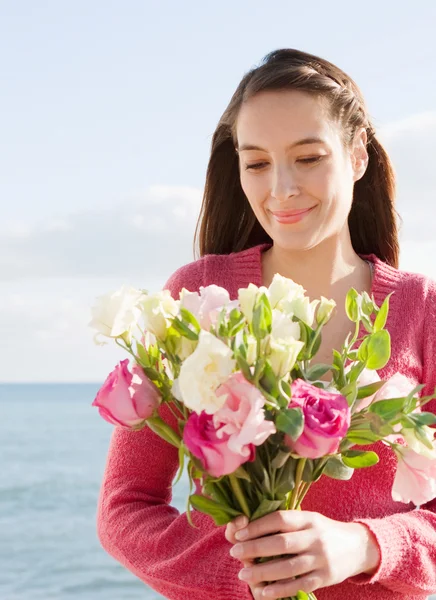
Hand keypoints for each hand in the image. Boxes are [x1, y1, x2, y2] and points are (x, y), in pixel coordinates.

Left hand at [225, 510, 380, 598]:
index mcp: (308, 519)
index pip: (279, 519)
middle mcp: (315, 537)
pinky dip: (280, 589)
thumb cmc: (323, 531)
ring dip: (263, 572)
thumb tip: (249, 525)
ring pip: (288, 567)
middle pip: (282, 543)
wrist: (358, 547)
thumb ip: (284, 523)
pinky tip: (263, 592)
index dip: (257, 526)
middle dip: (255, 548)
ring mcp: (321, 558)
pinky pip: (299, 584)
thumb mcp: (308, 520)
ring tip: (244, 573)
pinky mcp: (325, 578)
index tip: (239, 533)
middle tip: (235, 552)